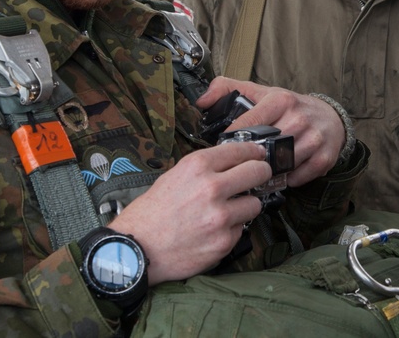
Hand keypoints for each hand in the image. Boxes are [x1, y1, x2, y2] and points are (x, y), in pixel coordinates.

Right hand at [107, 141, 269, 284]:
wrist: (138, 248)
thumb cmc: (152, 212)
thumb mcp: (175, 175)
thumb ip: (205, 169)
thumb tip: (234, 163)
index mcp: (198, 166)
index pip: (242, 150)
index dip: (254, 152)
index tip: (259, 155)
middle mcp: (212, 188)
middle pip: (259, 172)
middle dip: (260, 174)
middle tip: (257, 177)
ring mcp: (220, 216)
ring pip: (256, 204)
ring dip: (246, 206)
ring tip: (230, 210)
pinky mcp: (224, 241)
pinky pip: (242, 229)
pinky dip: (232, 229)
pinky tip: (214, 230)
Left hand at [196, 77, 345, 186]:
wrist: (329, 117)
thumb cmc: (289, 107)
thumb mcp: (261, 92)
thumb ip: (228, 89)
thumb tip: (201, 100)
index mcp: (280, 100)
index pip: (250, 122)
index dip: (234, 137)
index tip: (223, 147)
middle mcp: (298, 117)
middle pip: (266, 146)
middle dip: (251, 158)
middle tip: (239, 166)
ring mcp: (314, 138)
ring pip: (282, 164)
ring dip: (269, 171)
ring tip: (260, 172)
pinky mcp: (324, 157)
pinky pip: (299, 177)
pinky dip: (288, 179)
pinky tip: (283, 174)